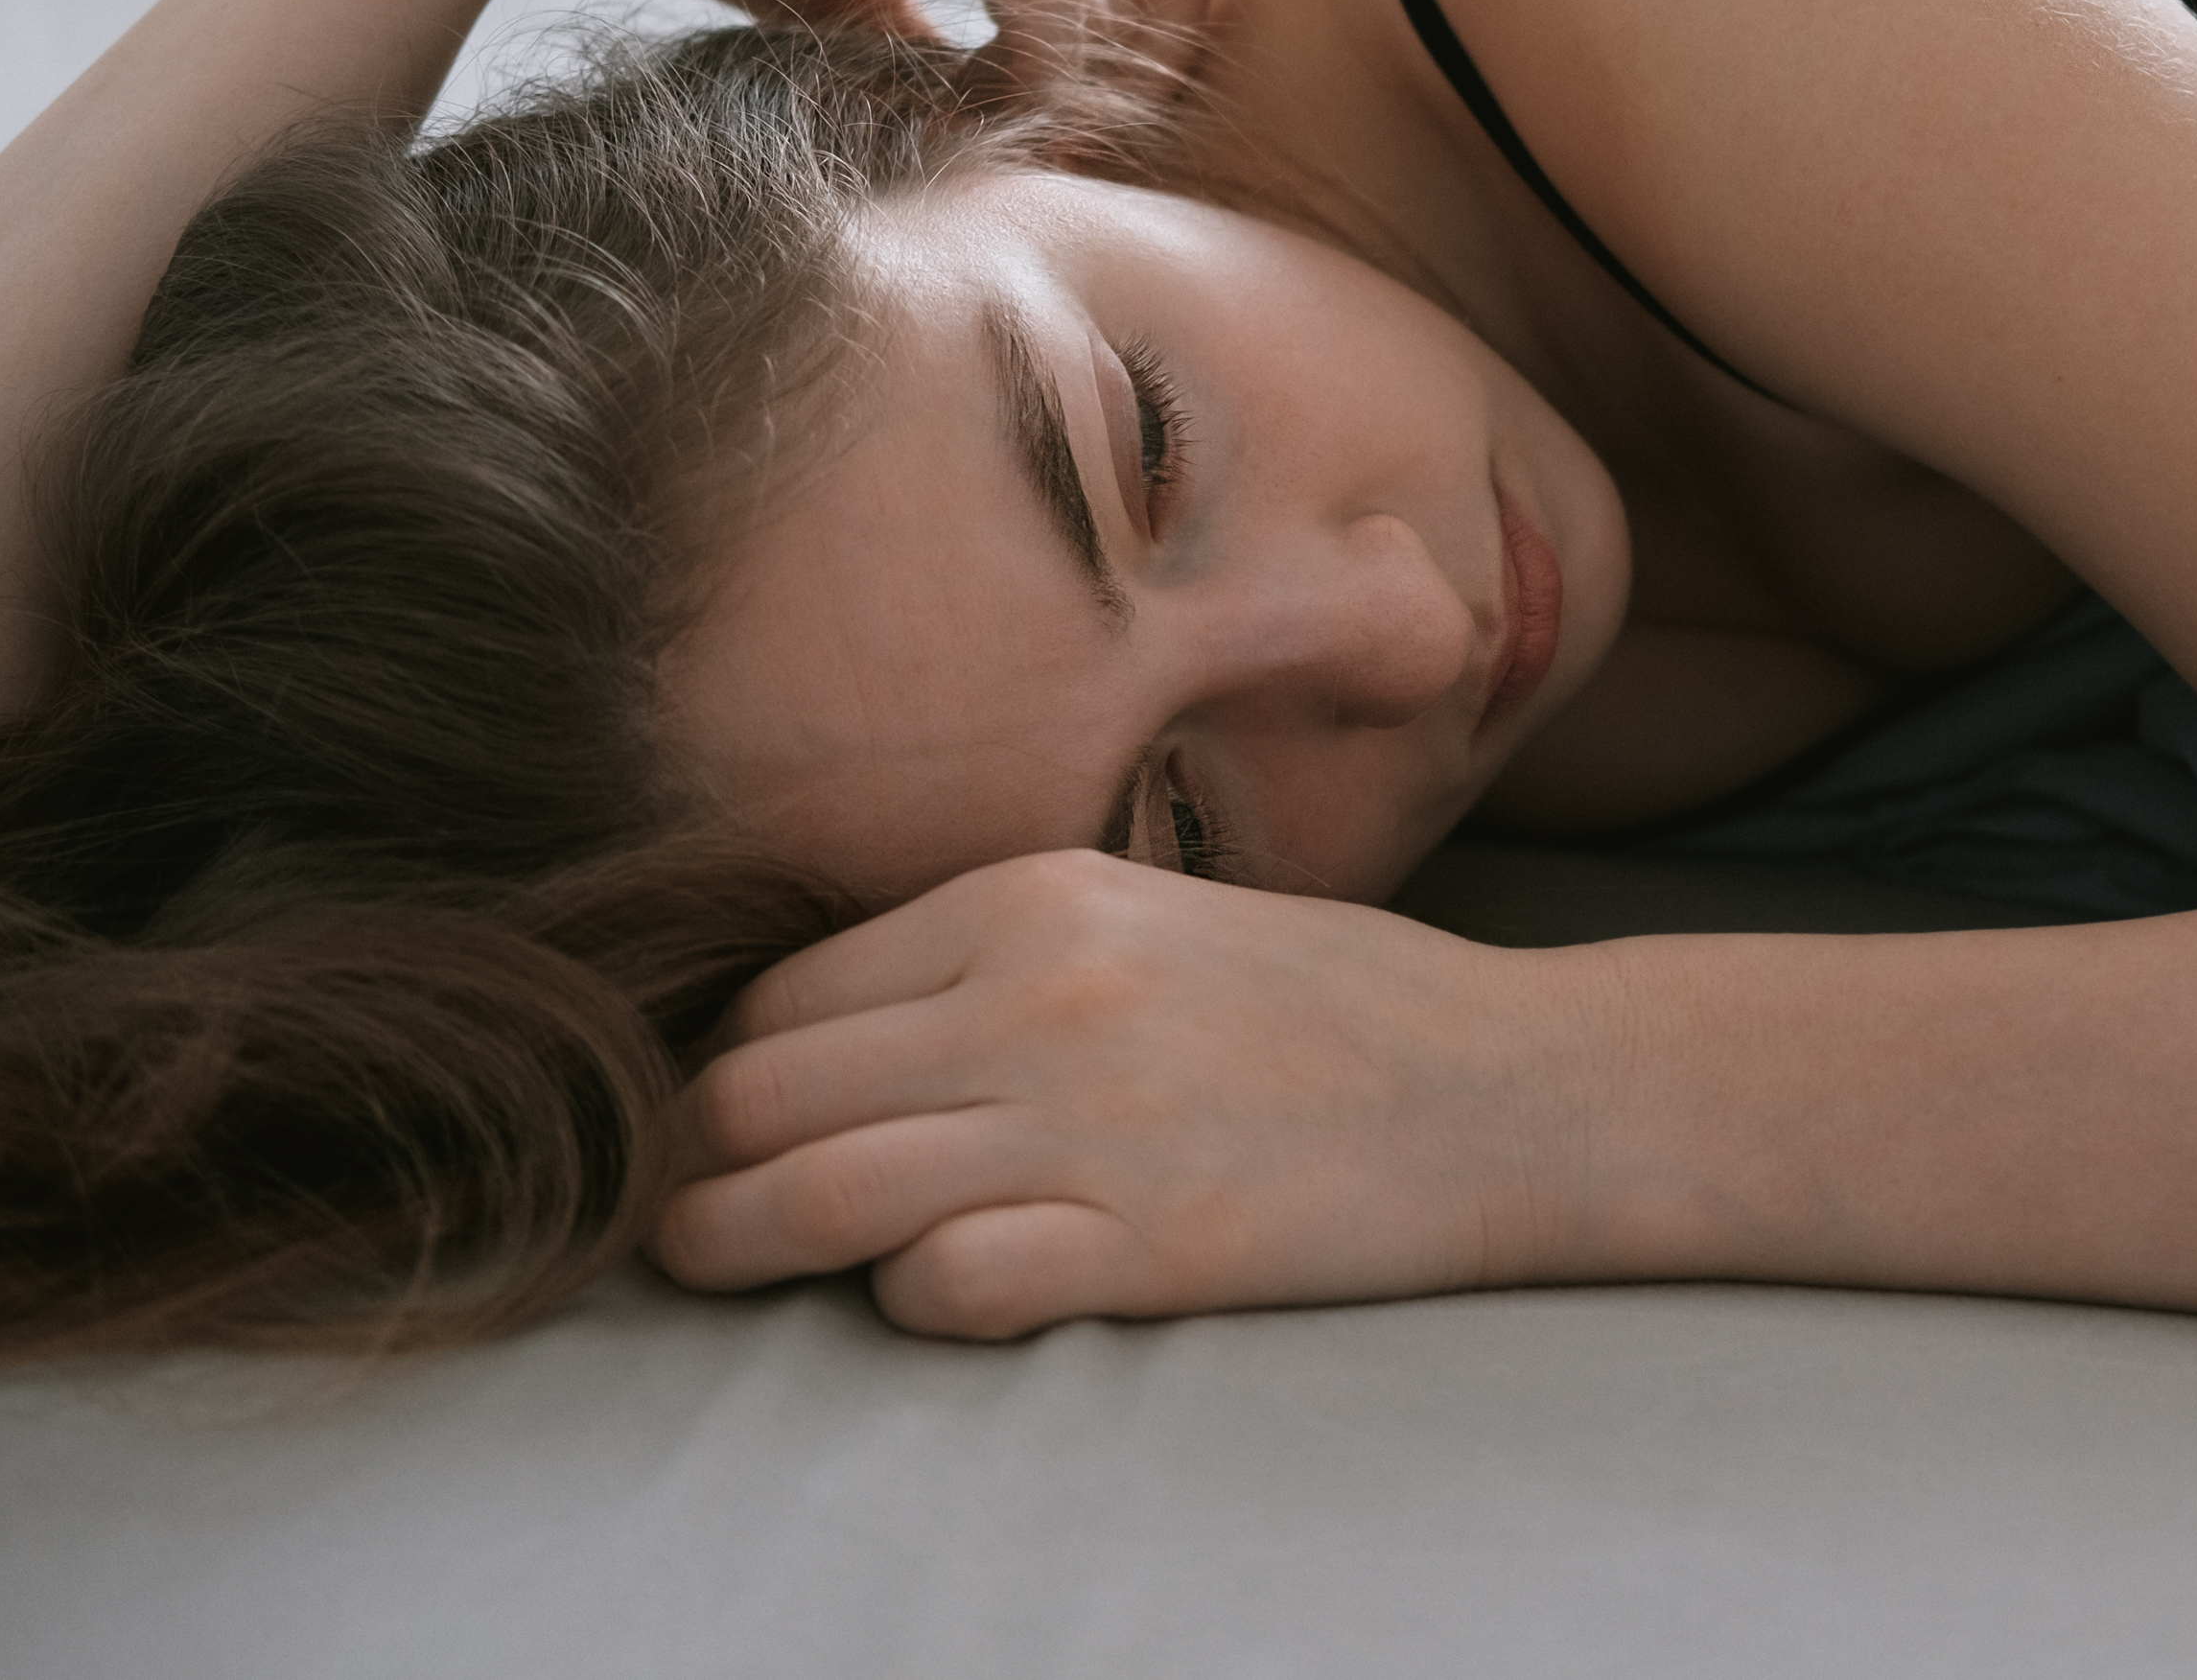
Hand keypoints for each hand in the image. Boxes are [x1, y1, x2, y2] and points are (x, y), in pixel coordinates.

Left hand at [652, 853, 1614, 1336]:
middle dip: (696, 1163)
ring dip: (738, 1245)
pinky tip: (938, 1288)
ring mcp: (1089, 1124)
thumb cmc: (1332, 1004)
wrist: (1513, 1085)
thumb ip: (996, 957)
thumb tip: (829, 1035)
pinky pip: (943, 1285)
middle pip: (758, 1096)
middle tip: (683, 1207)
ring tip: (717, 1263)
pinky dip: (909, 1298)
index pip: (781, 996)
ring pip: (812, 1197)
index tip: (719, 1123)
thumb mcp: (1149, 918)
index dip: (724, 1073)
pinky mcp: (1146, 1244)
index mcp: (1030, 898)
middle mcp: (1038, 997)